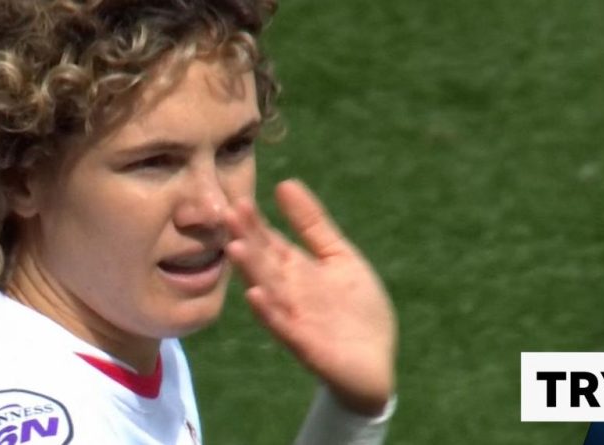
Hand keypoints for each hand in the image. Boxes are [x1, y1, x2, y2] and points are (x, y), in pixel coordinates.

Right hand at [224, 179, 397, 415]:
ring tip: (235, 248)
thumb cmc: (355, 309)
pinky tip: (255, 295)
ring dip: (250, 271)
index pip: (268, 240)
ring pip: (267, 290)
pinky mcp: (305, 345)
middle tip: (228, 214)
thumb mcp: (339, 256)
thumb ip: (313, 224)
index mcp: (295, 268)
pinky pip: (283, 327)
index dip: (255, 222)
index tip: (238, 200)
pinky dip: (269, 312)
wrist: (375, 360)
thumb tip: (285, 183)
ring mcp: (294, 317)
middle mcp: (288, 291)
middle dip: (246, 239)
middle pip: (263, 261)